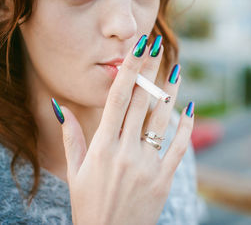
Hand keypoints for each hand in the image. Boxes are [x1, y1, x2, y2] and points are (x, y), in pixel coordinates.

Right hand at [54, 36, 193, 224]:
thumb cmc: (89, 205)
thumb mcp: (74, 172)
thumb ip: (71, 138)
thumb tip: (60, 106)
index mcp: (102, 147)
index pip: (117, 98)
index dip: (129, 69)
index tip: (138, 47)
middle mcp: (125, 152)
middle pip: (140, 101)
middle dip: (149, 70)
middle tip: (157, 44)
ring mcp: (147, 165)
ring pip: (161, 119)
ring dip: (170, 91)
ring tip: (177, 68)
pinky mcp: (163, 179)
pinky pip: (178, 148)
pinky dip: (185, 128)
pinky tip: (190, 108)